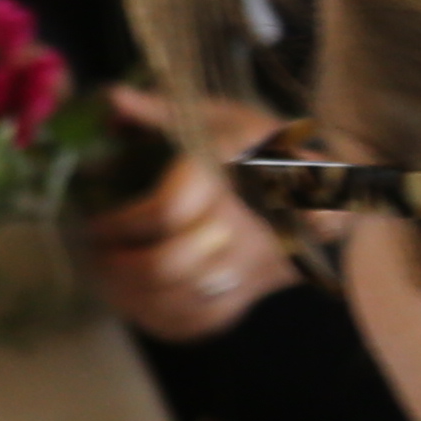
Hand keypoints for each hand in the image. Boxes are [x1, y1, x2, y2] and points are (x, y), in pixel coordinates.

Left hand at [72, 89, 285, 343]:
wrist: (326, 191)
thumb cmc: (262, 146)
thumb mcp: (218, 116)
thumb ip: (160, 111)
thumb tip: (112, 97)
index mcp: (231, 178)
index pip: (166, 211)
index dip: (121, 222)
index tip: (96, 220)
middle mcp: (243, 230)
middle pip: (169, 265)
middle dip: (121, 264)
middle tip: (94, 253)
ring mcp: (248, 271)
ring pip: (179, 300)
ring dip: (130, 294)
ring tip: (102, 276)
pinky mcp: (249, 298)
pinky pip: (199, 323)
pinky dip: (157, 318)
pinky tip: (132, 301)